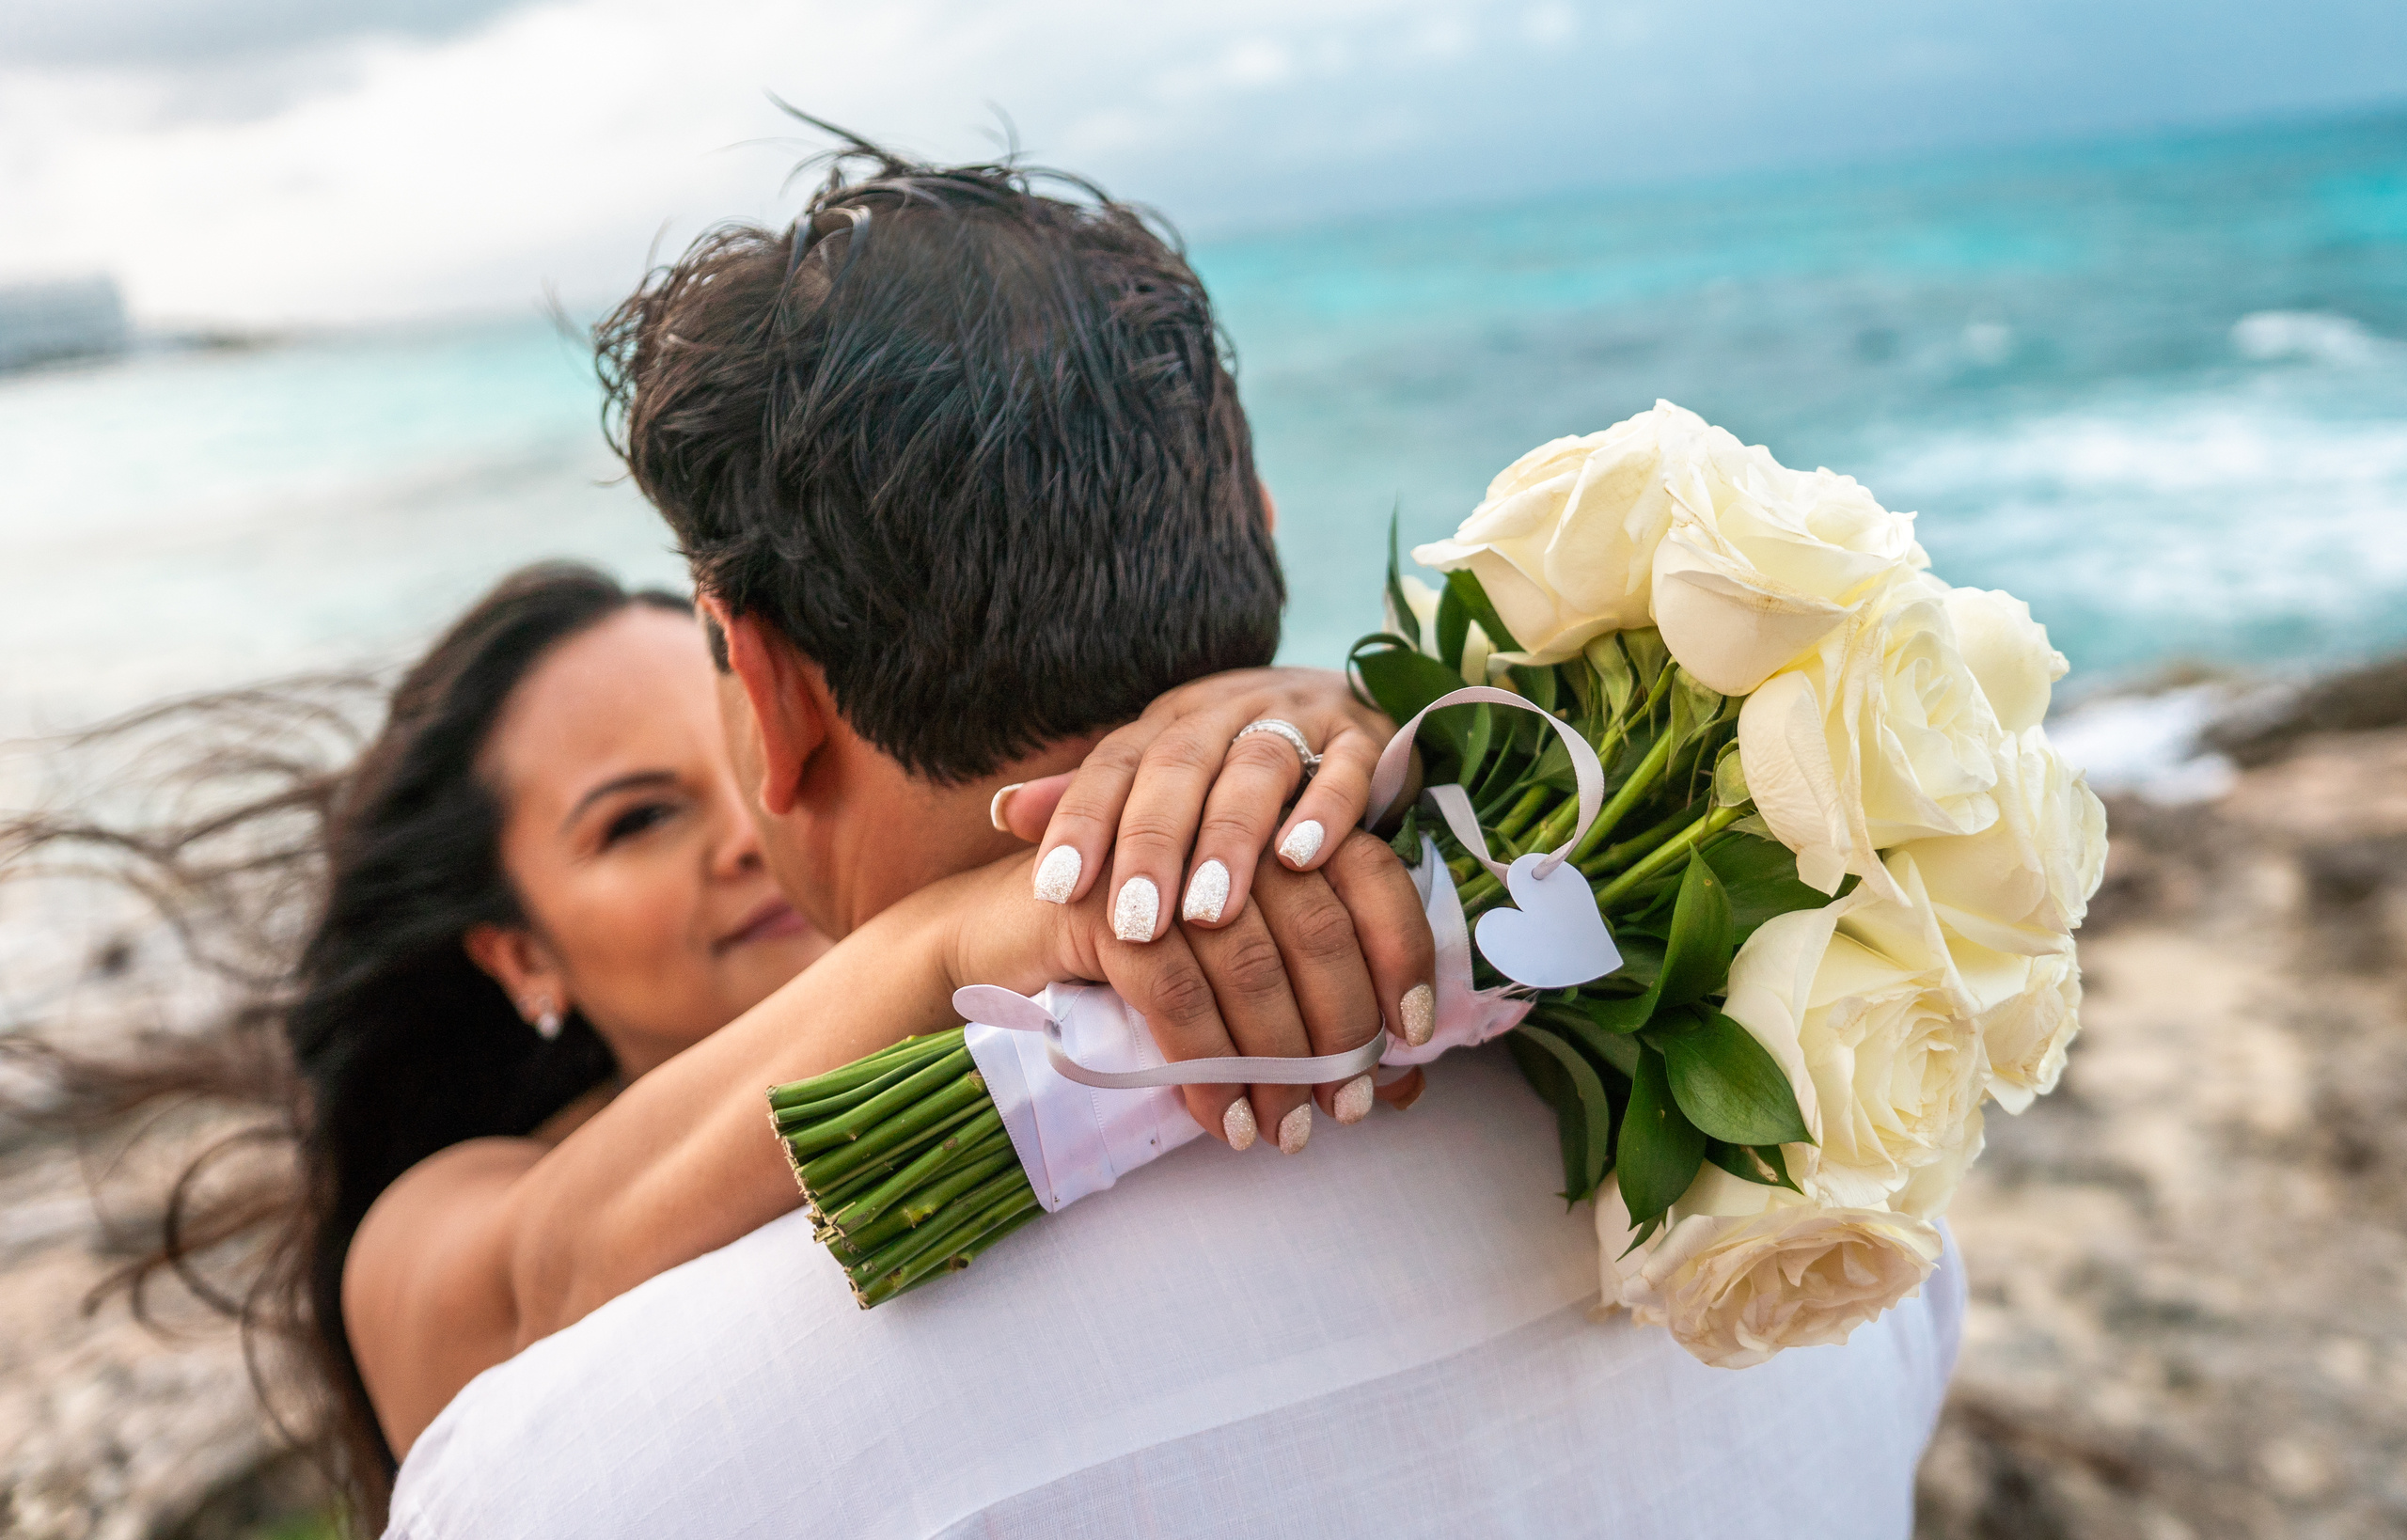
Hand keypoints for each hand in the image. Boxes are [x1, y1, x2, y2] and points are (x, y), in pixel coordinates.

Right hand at [948, 828, 1434, 1146]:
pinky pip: (1176, 993)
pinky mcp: (1104, 905)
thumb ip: (1318, 1013)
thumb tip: (1408, 1089)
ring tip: (1286, 1129)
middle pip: (1317, 923)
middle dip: (1341, 1029)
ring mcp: (1161, 862)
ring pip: (1250, 962)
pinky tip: (1220, 1118)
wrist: (1002, 938)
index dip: (1401, 953)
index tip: (1413, 1035)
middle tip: (1347, 1105)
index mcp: (1272, 825)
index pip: (1369, 871)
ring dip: (1276, 1062)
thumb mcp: (1234, 981)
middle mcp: (1223, 826)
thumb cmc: (1138, 967)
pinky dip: (1205, 1067)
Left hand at [994, 667, 1394, 943]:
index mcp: (1166, 724)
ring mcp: (1297, 719)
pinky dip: (1324, 812)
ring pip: (1256, 768)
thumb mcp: (1162, 774)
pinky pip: (1346, 768)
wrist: (1343, 700)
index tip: (1056, 890)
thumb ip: (1093, 799)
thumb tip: (1007, 812)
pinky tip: (1300, 861)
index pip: (1112, 767)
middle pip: (1178, 768)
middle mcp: (1224, 712)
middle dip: (1153, 846)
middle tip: (1138, 923)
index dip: (1081, 822)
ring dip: (1231, 839)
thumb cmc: (1233, 763)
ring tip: (1210, 912)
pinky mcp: (1363, 737)